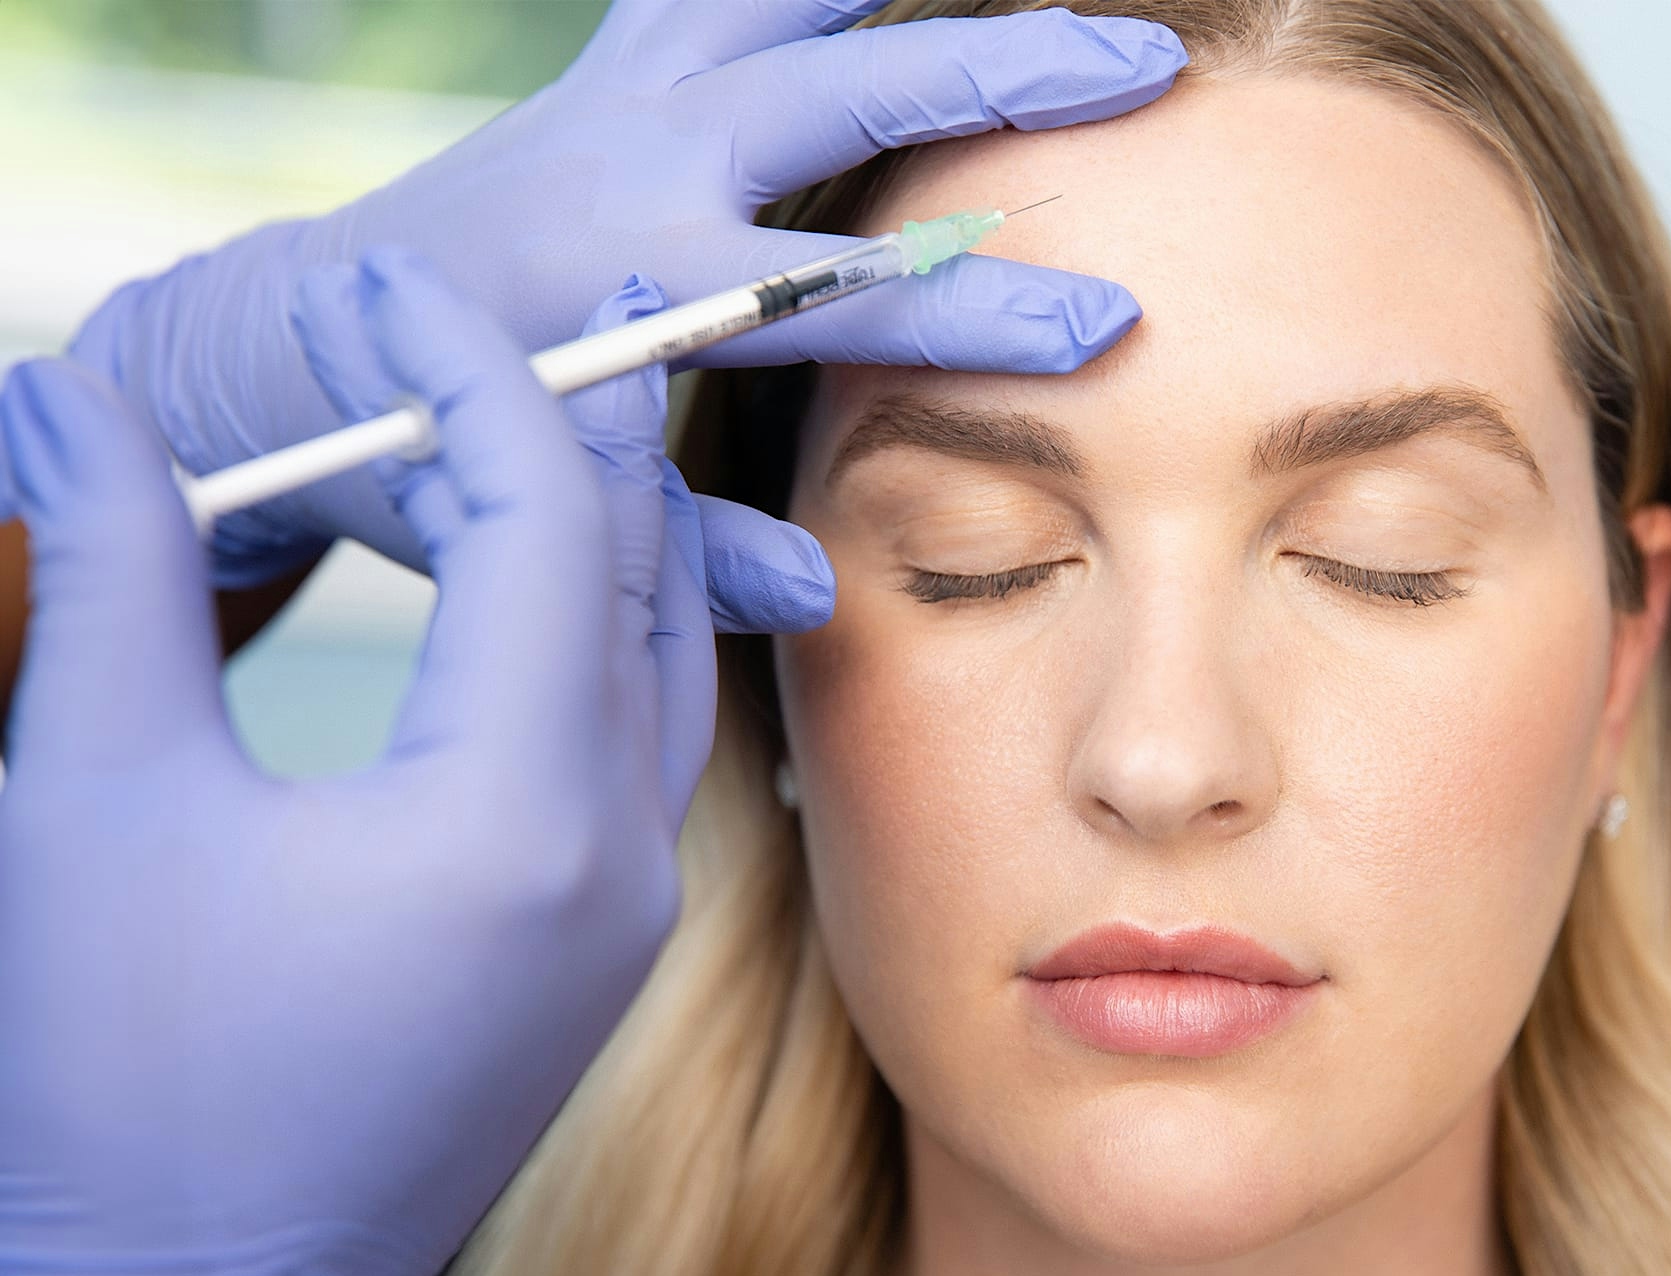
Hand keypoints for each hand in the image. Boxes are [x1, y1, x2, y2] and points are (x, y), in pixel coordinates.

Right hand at [0, 248, 818, 1275]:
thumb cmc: (114, 1078)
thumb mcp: (94, 800)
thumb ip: (114, 573)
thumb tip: (75, 396)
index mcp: (515, 811)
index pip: (541, 515)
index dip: (463, 371)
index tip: (382, 283)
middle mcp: (618, 854)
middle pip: (638, 569)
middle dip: (578, 420)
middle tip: (529, 304)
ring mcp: (632, 905)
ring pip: (666, 651)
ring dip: (615, 518)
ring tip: (557, 405)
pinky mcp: (609, 939)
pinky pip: (655, 733)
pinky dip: (614, 624)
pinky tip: (564, 575)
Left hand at [67, 0, 1186, 586]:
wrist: (296, 332)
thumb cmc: (421, 448)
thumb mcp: (544, 519)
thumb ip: (685, 554)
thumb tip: (821, 589)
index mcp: (625, 283)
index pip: (842, 297)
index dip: (981, 314)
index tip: (1110, 322)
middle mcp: (627, 163)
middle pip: (842, 91)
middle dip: (1001, 77)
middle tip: (1146, 63)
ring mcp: (613, 97)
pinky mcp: (604, 71)